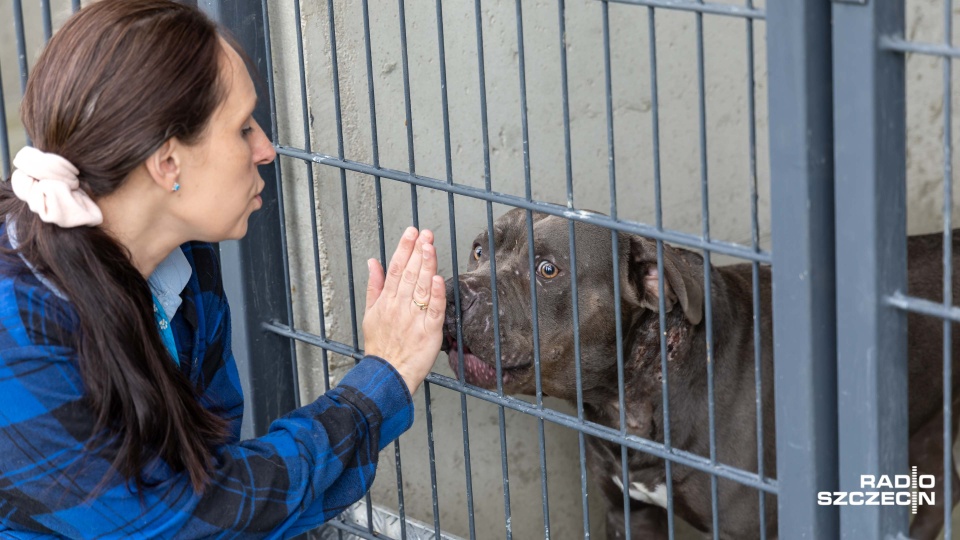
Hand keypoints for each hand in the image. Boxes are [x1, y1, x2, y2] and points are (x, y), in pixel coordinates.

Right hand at [363, 227, 445, 393]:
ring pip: (422, 287)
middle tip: (425, 233)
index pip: (396, 268)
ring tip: (431, 246)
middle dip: (418, 251)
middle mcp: (400, 306)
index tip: (411, 232)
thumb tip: (373, 262)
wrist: (387, 374)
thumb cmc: (381, 346)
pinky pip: (435, 309)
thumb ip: (374, 286)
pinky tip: (438, 278)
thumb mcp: (369, 313)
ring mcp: (415, 318)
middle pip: (410, 274)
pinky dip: (437, 294)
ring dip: (427, 265)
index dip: (404, 248)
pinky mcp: (429, 331)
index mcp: (387, 301)